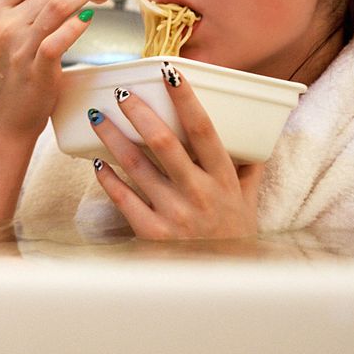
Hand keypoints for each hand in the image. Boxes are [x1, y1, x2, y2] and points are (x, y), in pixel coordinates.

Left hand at [89, 62, 261, 239]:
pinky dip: (107, 178)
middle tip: (123, 93)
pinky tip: (96, 161)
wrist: (221, 280)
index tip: (170, 73)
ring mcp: (174, 214)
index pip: (205, 131)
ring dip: (113, 138)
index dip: (187, 100)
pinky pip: (123, 199)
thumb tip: (257, 133)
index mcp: (223, 179)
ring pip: (136, 167)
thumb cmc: (232, 235)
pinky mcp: (151, 234)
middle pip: (165, 144)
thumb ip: (248, 167)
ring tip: (98, 116)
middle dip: (140, 114)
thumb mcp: (246, 199)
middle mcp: (199, 194)